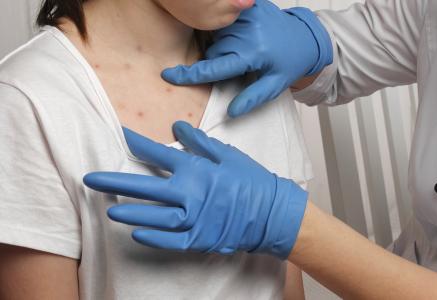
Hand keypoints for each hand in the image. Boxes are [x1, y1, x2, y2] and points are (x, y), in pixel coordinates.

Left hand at [83, 121, 307, 258]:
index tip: (119, 134)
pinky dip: (153, 238)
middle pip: (145, 187)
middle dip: (115, 182)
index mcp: (196, 170)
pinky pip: (170, 241)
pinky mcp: (199, 238)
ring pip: (154, 217)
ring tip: (110, 210)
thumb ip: (199, 141)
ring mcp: (194, 219)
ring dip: (131, 213)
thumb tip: (176, 125)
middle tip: (90, 179)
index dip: (136, 143)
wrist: (272, 212)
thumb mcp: (227, 154)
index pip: (158, 154)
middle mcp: (190, 194)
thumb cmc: (251, 180)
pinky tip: (136, 234)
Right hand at [161, 0, 332, 117]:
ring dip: (223, 45)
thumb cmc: (289, 63)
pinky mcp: (250, 5)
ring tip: (244, 49)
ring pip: (217, 35)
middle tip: (240, 64)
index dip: (190, 74)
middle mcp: (249, 32)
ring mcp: (248, 15)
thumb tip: (231, 112)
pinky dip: (228, 30)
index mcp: (253, 54)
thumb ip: (252, 98)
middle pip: (214, 51)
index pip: (214, 67)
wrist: (306, 37)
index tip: (168, 76)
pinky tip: (242, 35)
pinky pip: (225, 20)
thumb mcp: (274, 85)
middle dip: (218, 61)